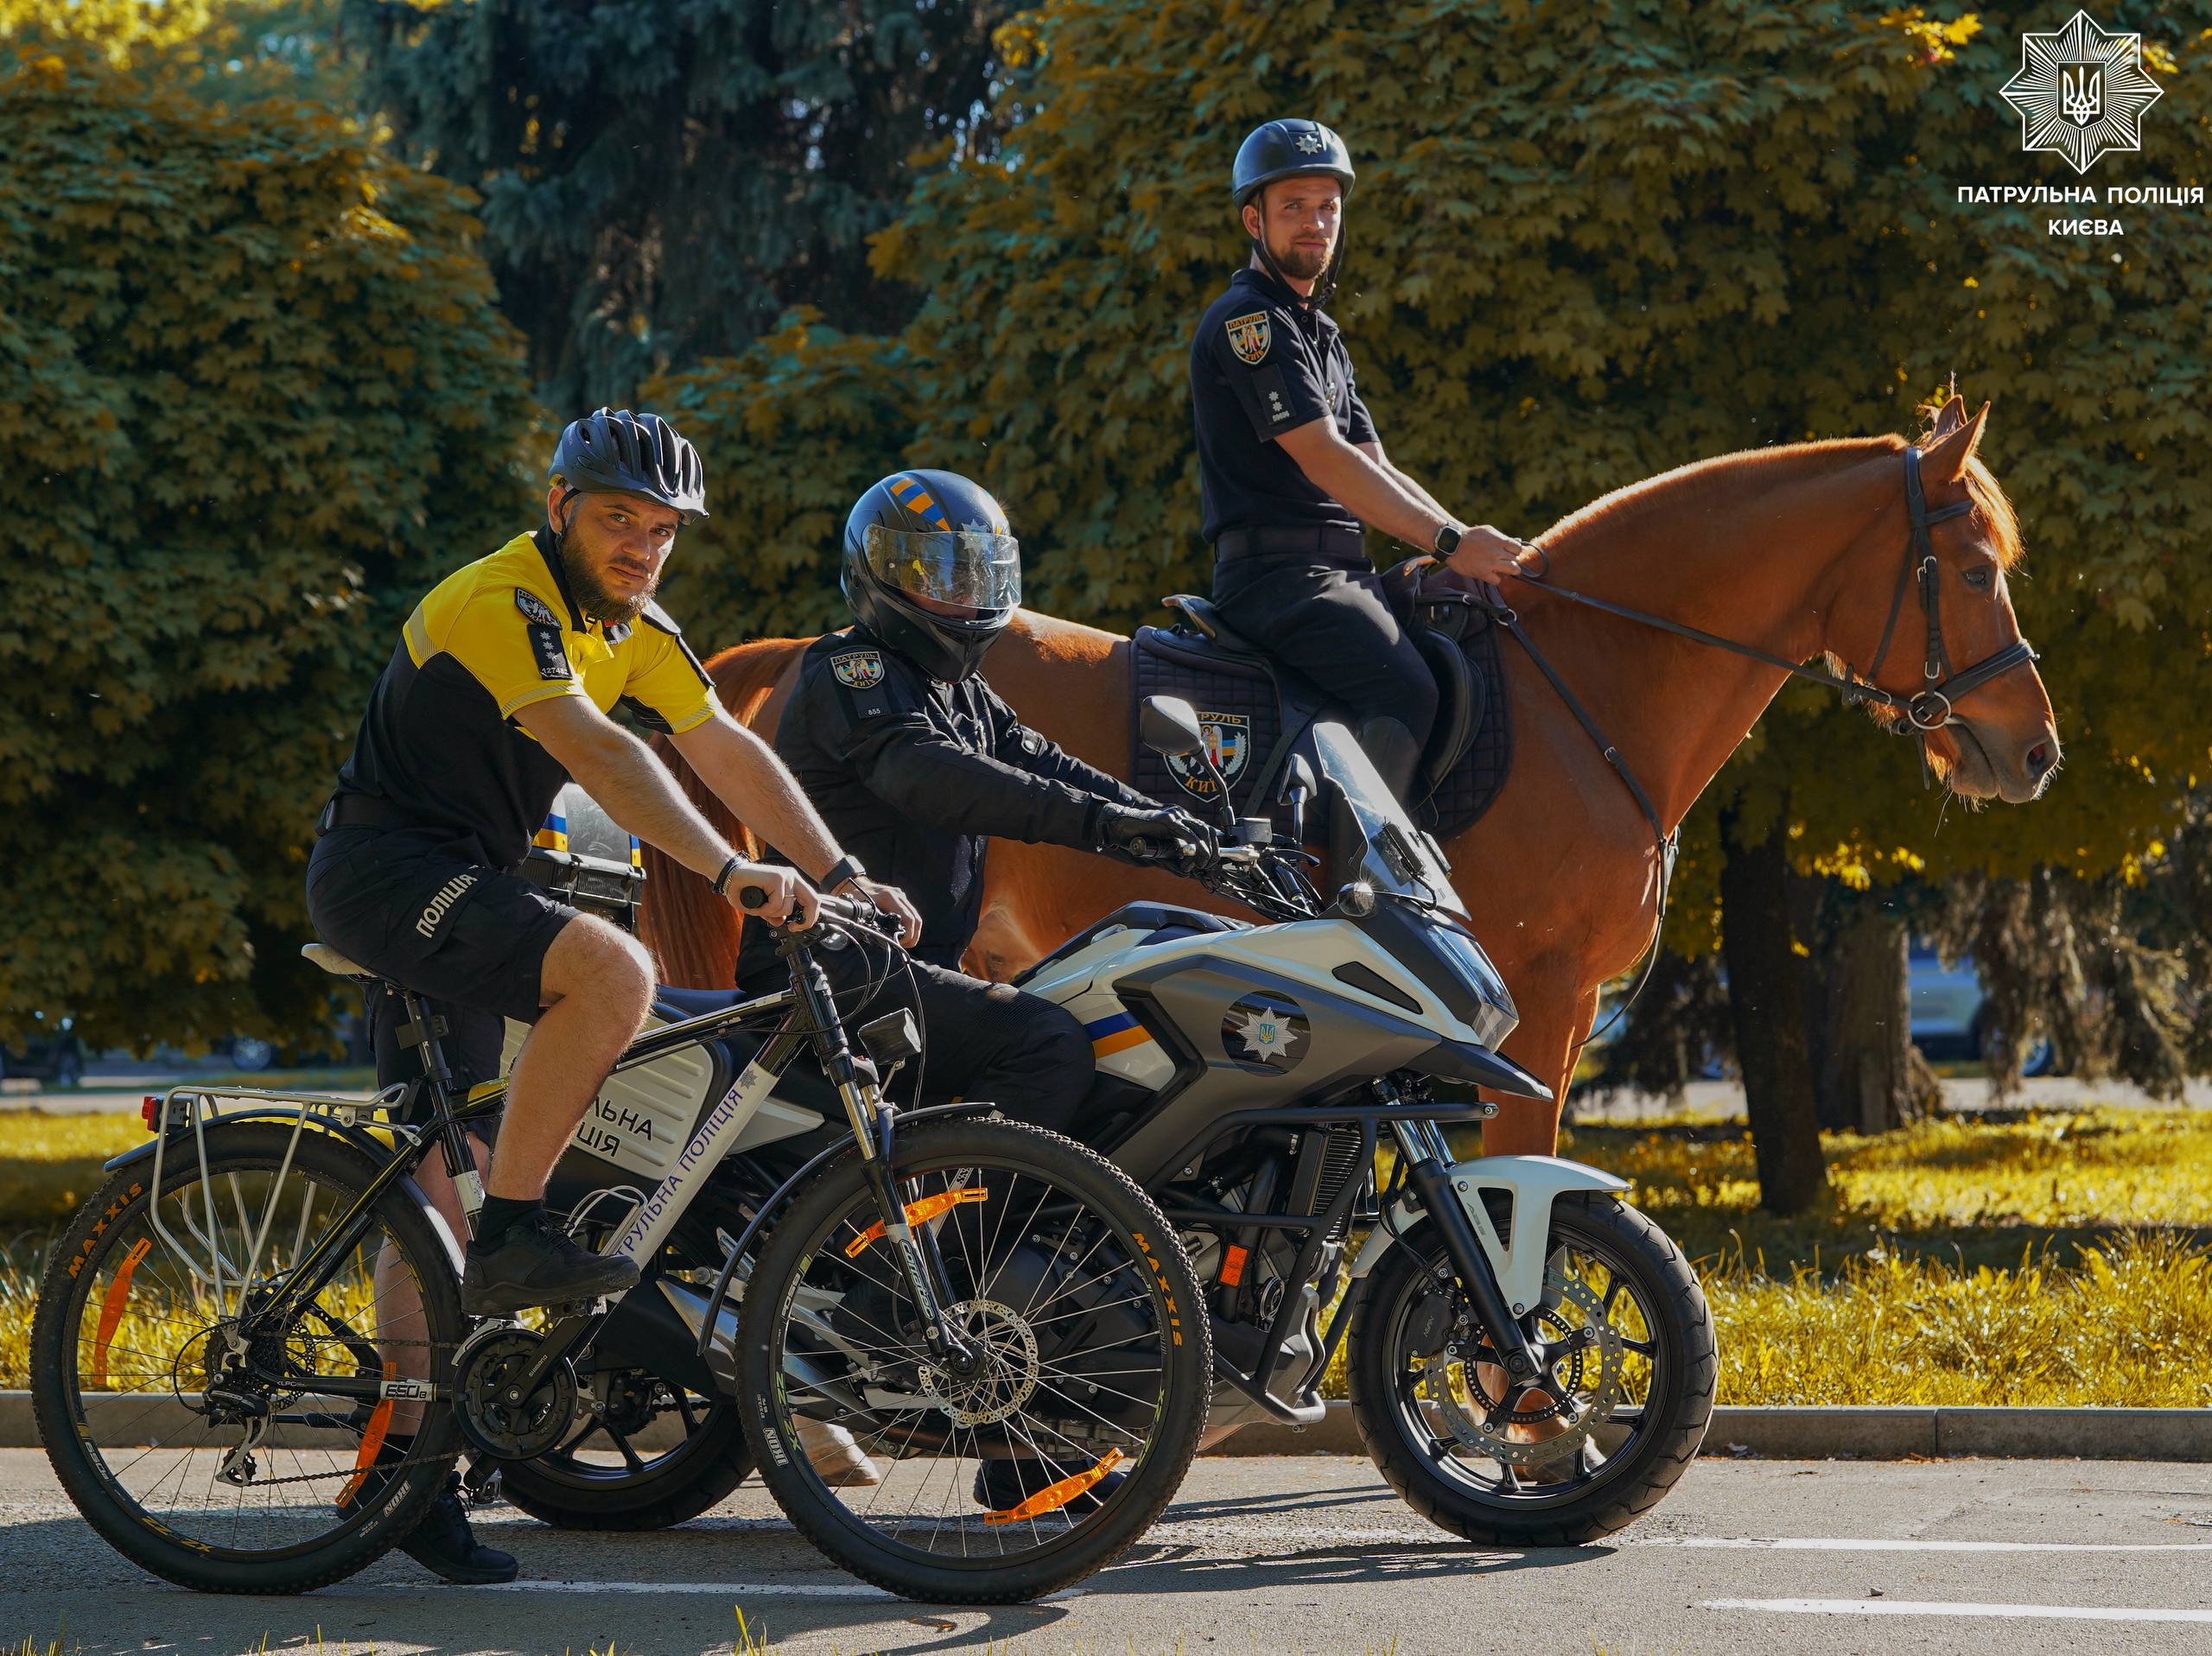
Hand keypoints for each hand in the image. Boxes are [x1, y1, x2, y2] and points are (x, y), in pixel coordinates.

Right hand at [724, 862, 820, 928]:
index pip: (812, 899)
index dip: (810, 917)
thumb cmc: (744, 889)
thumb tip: (783, 922)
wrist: (729, 876)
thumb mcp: (763, 907)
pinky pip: (775, 905)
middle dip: (805, 919)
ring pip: (787, 908)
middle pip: (813, 901)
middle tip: (793, 927)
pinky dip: (764, 910)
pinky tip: (756, 903)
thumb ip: (775, 913)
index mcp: (793, 882)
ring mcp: (785, 877)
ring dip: (771, 913)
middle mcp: (792, 877)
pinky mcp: (776, 878)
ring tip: (759, 905)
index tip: (797, 926)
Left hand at [842, 875, 922, 947]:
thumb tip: (878, 937)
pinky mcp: (901, 899)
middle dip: (913, 936)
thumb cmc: (856, 896)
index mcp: (889, 897)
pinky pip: (911, 914)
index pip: (908, 918)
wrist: (856, 884)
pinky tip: (904, 934)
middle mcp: (898, 895)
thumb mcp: (861, 910)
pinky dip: (911, 926)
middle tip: (905, 946)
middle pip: (916, 918)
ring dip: (913, 932)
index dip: (908, 934)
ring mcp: (901, 896)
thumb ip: (870, 921)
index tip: (900, 943)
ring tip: (905, 942)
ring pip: (916, 917)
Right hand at [1098, 805, 1213, 875]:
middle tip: (1209, 865)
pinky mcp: (1166, 819)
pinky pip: (1185, 832)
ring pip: (1201, 830)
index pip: (1207, 831)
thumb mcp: (1162, 851)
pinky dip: (1193, 845)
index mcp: (1182, 821)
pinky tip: (1192, 855)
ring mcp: (1174, 816)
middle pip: (1208, 830)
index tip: (1212, 862)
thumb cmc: (1137, 838)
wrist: (1119, 827)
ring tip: (1203, 863)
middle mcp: (1181, 816)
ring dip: (1206, 849)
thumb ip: (1175, 859)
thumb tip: (1188, 872)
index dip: (1214, 847)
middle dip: (1213, 850)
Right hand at [1444, 524, 1534, 584]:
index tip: (1510, 553)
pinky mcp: (1483, 573)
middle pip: (1516, 560)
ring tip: (1503, 569)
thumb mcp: (1488, 531)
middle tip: (1505, 562)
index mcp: (1499, 540)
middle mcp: (1497, 552)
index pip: (1518, 548)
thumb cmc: (1470, 536)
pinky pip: (1498, 580)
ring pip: (1513, 570)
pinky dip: (1495, 578)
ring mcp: (1491, 563)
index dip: (1515, 552)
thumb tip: (1516, 541)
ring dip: (1509, 570)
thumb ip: (1502, 537)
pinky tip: (1490, 574)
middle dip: (1512, 561)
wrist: (1453, 544)